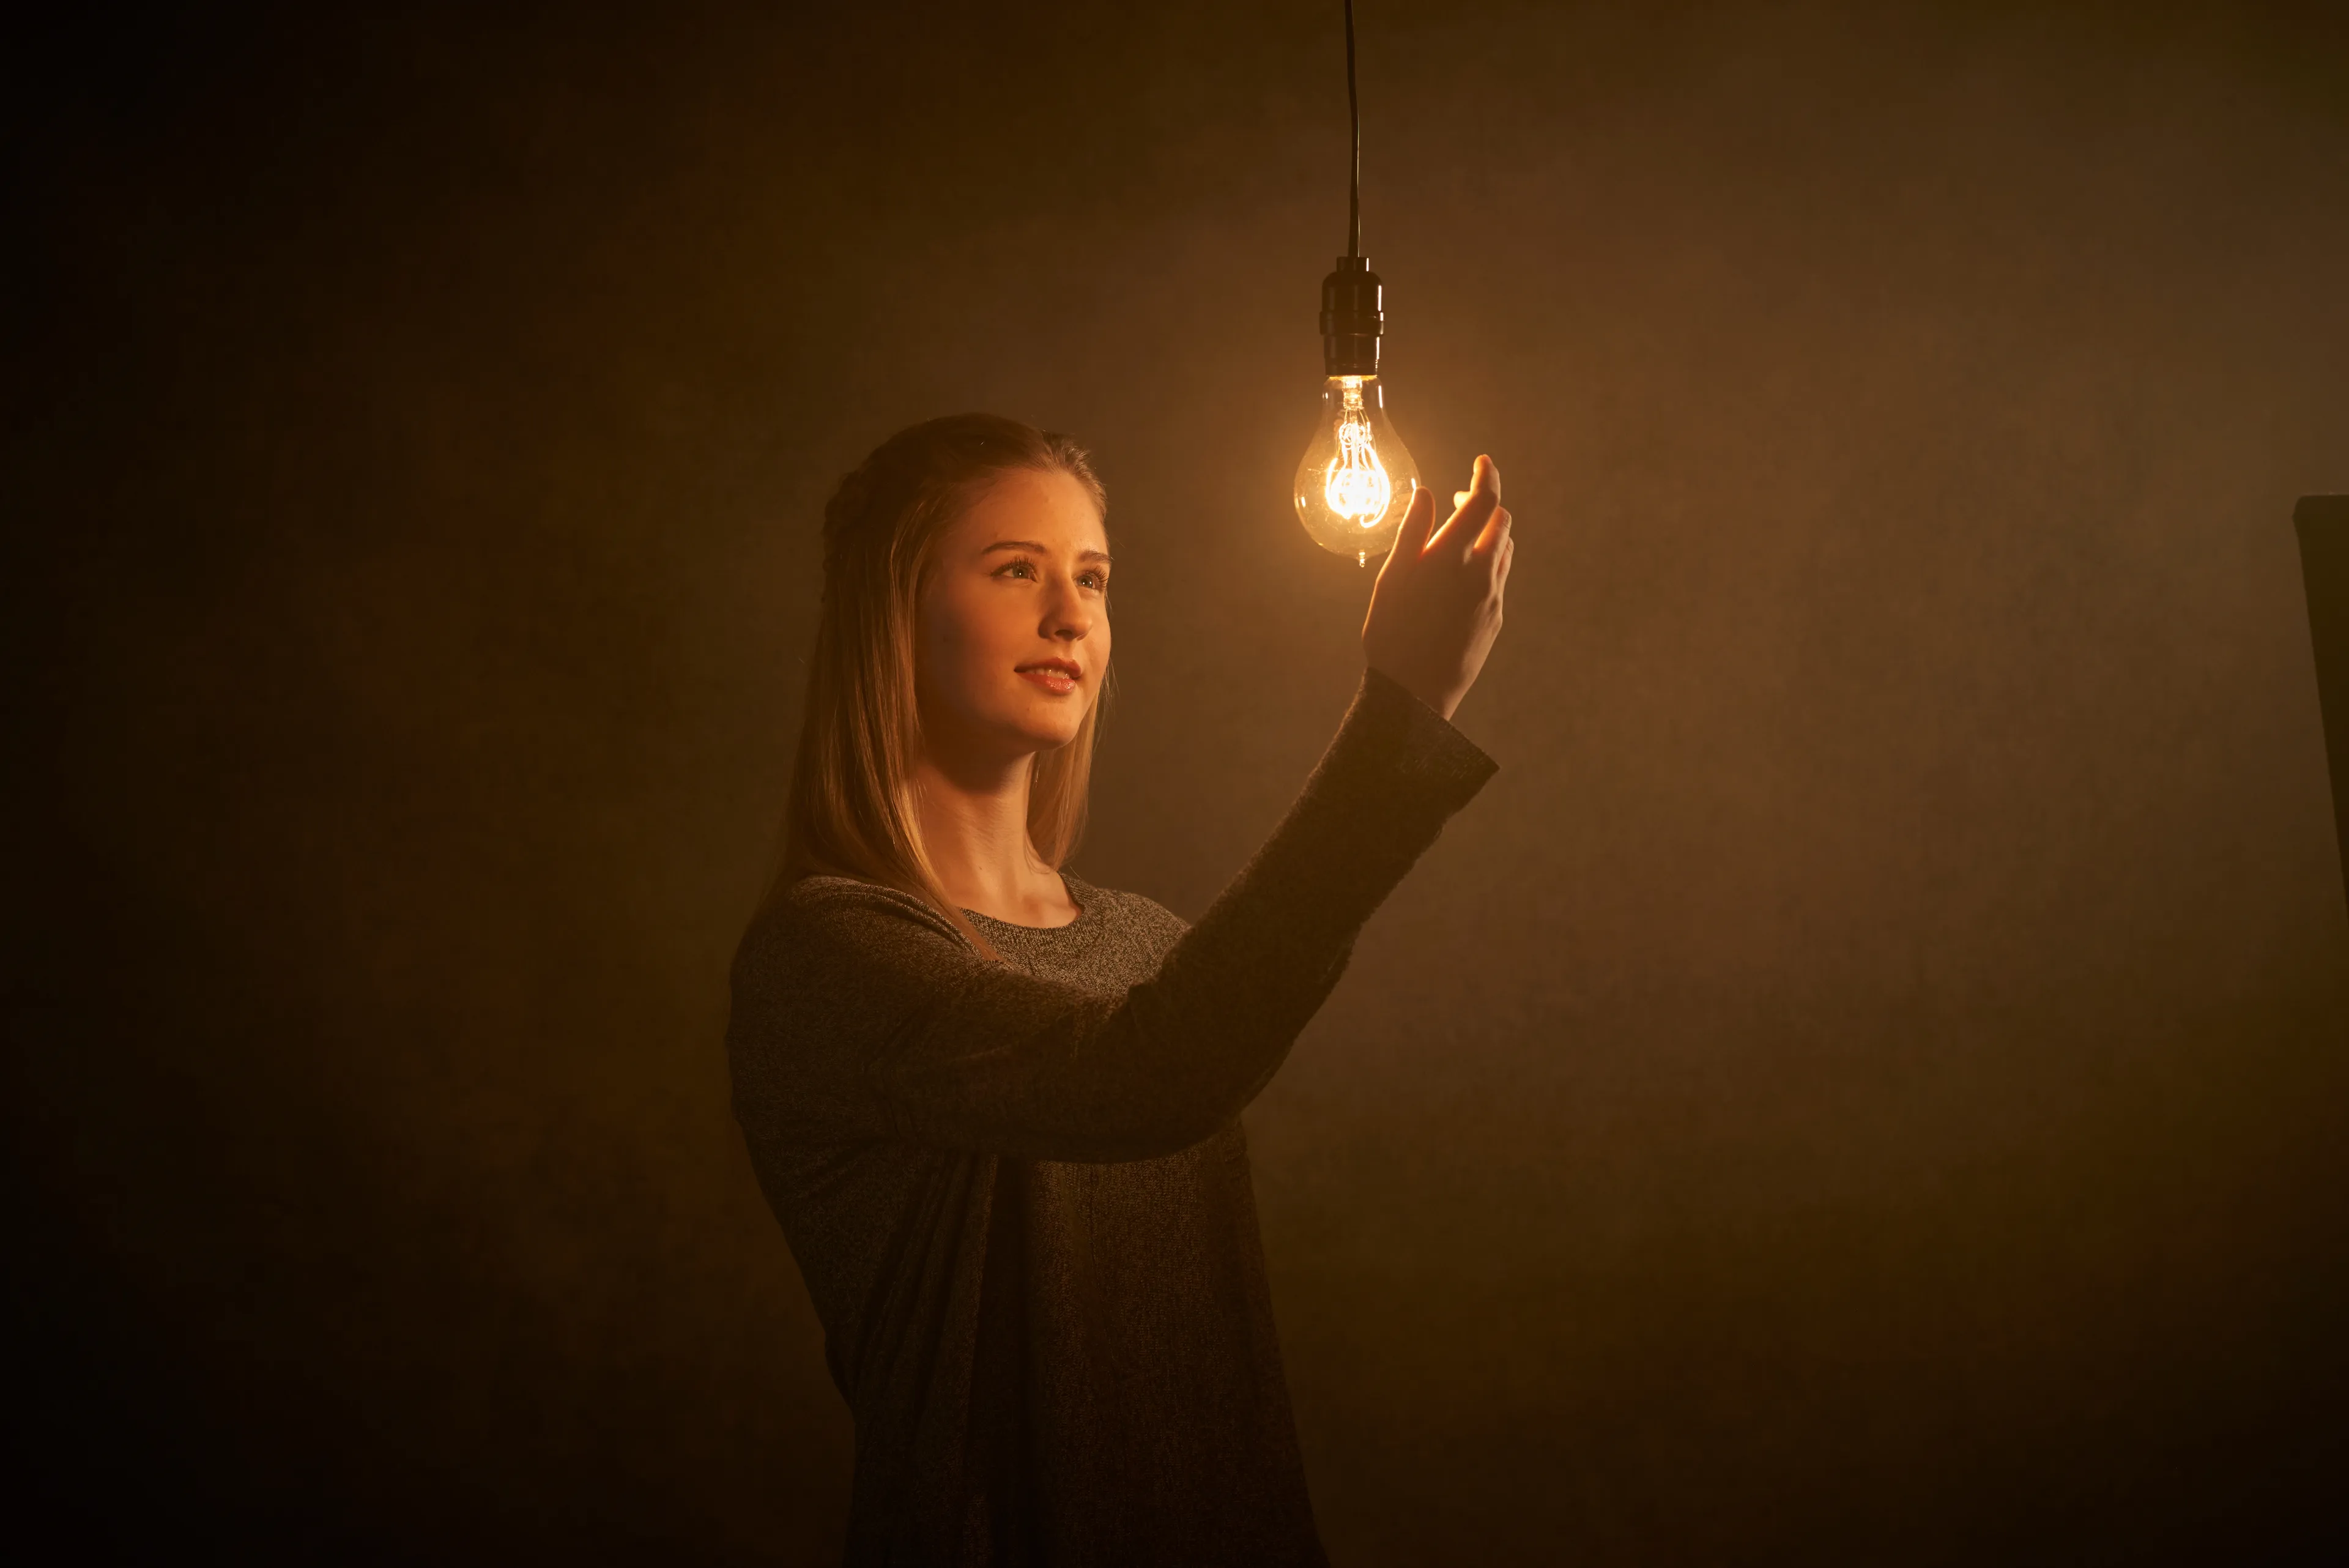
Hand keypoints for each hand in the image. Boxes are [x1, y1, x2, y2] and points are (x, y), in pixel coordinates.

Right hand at [1361, 454, 1513, 721]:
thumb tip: (1427, 493)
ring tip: (1463, 537)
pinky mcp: (1495, 618)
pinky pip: (1500, 577)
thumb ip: (1413, 532)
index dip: (1487, 475)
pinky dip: (1489, 561)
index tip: (1482, 462)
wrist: (1415, 692)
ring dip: (1490, 532)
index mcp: (1453, 556)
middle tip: (1460, 501)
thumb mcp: (1392, 578)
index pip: (1484, 500)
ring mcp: (1493, 596)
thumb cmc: (1392, 633)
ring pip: (1505, 549)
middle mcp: (1482, 572)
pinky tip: (1464, 575)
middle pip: (1501, 520)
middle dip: (1485, 503)